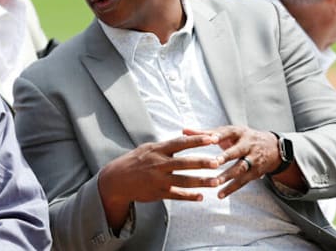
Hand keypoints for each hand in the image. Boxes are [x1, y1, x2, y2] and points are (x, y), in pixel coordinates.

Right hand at [98, 132, 220, 229]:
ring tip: (216, 181)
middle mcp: (159, 164)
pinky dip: (189, 196)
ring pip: (184, 181)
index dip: (197, 140)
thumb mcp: (148, 148)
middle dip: (202, 163)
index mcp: (158, 150)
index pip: (181, 143)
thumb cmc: (135, 161)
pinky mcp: (158, 193)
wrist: (117, 179)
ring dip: (201, 182)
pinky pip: (177, 195)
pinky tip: (201, 197)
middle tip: (218, 162)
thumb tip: (186, 138)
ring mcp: (159, 180)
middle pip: (185, 163)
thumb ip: (167, 146)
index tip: (212, 137)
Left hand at [185, 126, 279, 198]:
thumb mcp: (228, 132)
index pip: (228, 133)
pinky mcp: (255, 172)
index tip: (210, 140)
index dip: (219, 136)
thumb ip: (205, 133)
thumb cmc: (241, 138)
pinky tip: (220, 194)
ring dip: (228, 176)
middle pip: (236, 151)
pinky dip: (232, 188)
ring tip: (215, 182)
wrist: (273, 148)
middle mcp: (247, 145)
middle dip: (226, 157)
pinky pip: (243, 181)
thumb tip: (183, 130)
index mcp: (238, 132)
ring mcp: (253, 159)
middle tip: (213, 163)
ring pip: (240, 168)